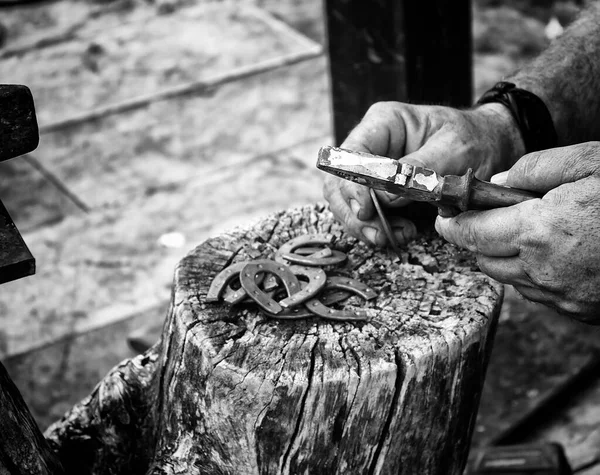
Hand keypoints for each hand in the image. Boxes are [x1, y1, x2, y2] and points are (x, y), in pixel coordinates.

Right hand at [323, 101, 523, 246]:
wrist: (490, 146)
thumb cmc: (475, 140)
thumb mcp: (455, 150)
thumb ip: (419, 171)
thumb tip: (385, 197)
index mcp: (384, 123)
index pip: (350, 156)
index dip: (352, 187)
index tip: (367, 212)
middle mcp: (371, 144)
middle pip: (339, 183)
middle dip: (355, 214)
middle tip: (380, 235)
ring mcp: (372, 168)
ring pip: (346, 202)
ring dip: (366, 225)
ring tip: (398, 235)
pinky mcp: (380, 189)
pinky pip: (365, 212)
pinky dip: (378, 227)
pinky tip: (401, 232)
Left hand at [435, 142, 599, 322]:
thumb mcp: (588, 162)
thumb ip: (534, 170)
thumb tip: (498, 184)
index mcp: (539, 231)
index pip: (470, 234)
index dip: (451, 224)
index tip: (444, 215)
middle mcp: (544, 271)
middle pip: (484, 260)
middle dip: (478, 239)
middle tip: (490, 217)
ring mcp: (564, 297)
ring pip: (510, 279)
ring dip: (506, 257)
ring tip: (533, 231)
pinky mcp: (582, 312)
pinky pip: (540, 293)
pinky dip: (534, 274)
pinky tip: (560, 252)